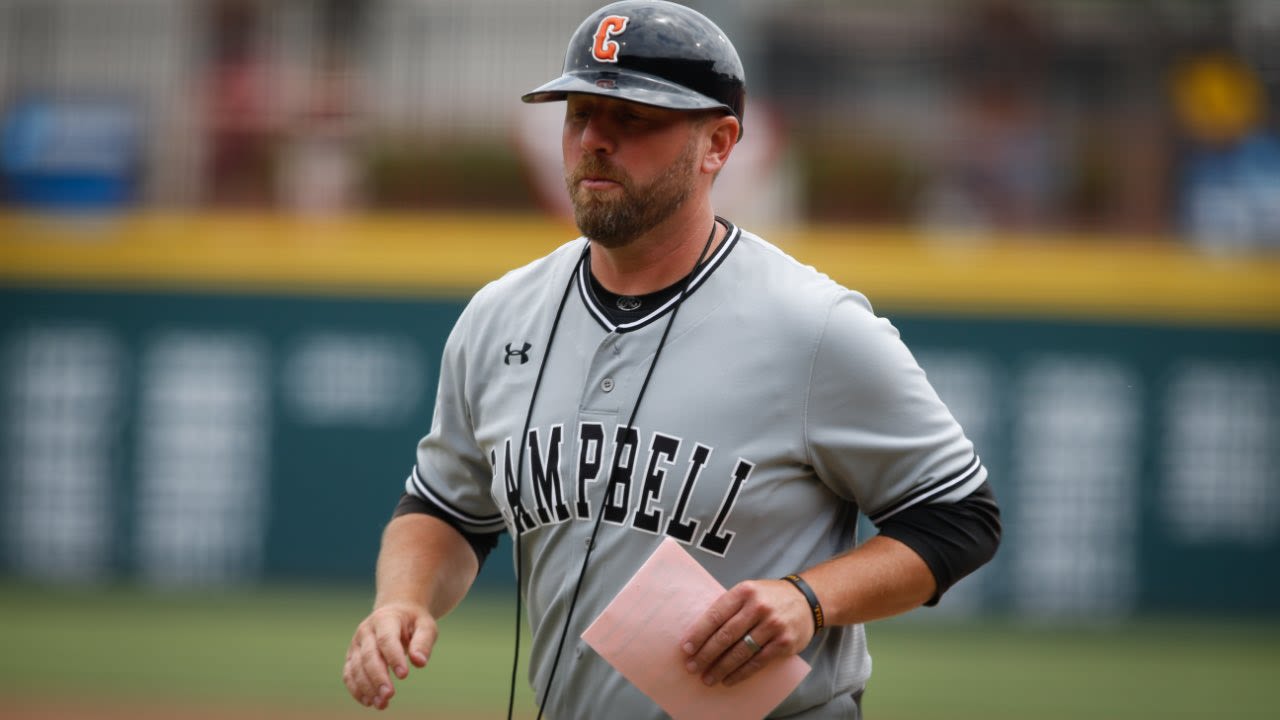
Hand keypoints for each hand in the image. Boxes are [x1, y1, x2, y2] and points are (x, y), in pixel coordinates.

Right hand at [343, 602, 437, 709]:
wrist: (396, 611)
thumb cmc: (413, 621)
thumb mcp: (425, 625)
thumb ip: (423, 642)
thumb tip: (420, 663)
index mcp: (385, 619)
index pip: (386, 639)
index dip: (394, 657)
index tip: (404, 676)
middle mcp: (366, 630)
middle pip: (369, 656)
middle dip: (378, 677)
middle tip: (389, 695)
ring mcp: (356, 643)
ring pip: (356, 667)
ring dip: (367, 687)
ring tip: (381, 704)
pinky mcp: (352, 656)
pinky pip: (349, 674)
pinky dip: (356, 689)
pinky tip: (369, 701)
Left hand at [679, 579, 814, 686]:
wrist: (807, 599)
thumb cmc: (770, 597)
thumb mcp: (749, 591)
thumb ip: (730, 607)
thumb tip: (700, 632)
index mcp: (744, 591)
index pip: (716, 615)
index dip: (698, 634)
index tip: (686, 648)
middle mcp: (758, 607)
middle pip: (726, 635)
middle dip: (706, 654)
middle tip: (692, 667)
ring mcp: (773, 625)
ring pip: (740, 652)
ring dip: (721, 667)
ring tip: (707, 678)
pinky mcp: (784, 642)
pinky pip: (757, 662)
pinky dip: (740, 673)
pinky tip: (728, 679)